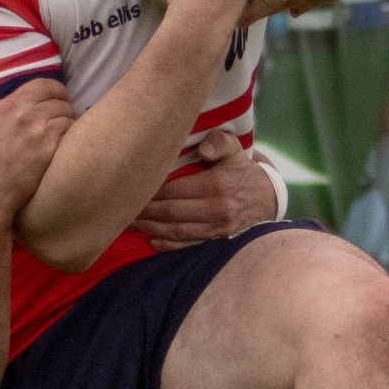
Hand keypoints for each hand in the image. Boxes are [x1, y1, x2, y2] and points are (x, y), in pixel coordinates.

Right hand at [0, 75, 73, 219]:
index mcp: (8, 105)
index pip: (43, 84)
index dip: (54, 89)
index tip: (55, 97)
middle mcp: (27, 114)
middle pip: (59, 99)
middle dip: (63, 103)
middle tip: (62, 112)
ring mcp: (40, 133)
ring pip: (67, 115)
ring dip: (69, 119)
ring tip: (65, 128)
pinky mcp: (51, 151)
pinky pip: (71, 132)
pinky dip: (71, 133)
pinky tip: (68, 142)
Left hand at [131, 130, 277, 247]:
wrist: (266, 197)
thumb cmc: (241, 168)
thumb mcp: (235, 149)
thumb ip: (220, 142)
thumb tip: (203, 149)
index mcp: (217, 186)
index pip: (174, 190)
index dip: (151, 191)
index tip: (132, 189)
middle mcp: (217, 209)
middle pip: (172, 212)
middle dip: (145, 212)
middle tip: (122, 209)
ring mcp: (217, 228)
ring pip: (177, 231)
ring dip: (151, 229)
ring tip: (130, 225)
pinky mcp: (217, 239)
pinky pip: (189, 245)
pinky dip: (168, 246)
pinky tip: (151, 241)